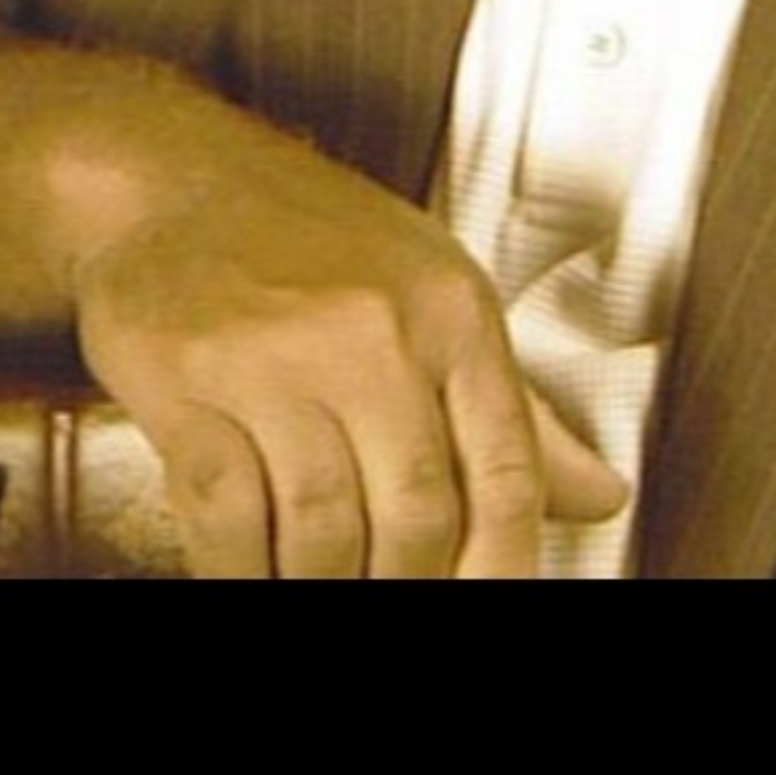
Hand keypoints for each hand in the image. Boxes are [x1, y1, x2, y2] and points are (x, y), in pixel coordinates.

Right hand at [73, 146, 625, 578]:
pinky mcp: (189, 383)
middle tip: (396, 592)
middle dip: (408, 586)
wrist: (175, 175)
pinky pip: (227, 518)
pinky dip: (242, 570)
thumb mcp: (434, 292)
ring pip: (323, 532)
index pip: (507, 473)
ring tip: (325, 584)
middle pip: (416, 517)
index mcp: (450, 310)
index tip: (491, 599)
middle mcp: (373, 331)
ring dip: (324, 586)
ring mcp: (278, 358)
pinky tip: (254, 569)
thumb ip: (514, 407)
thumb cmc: (311, 232)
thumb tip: (600, 495)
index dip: (505, 567)